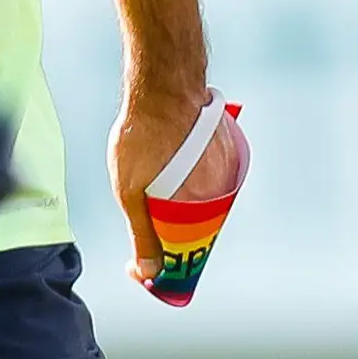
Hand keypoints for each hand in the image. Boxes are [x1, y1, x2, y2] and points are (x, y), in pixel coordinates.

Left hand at [109, 82, 225, 286]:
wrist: (162, 85)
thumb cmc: (141, 137)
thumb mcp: (130, 193)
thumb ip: (143, 235)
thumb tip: (148, 272)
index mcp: (205, 206)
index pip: (190, 250)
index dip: (166, 261)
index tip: (142, 265)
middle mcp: (224, 191)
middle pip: (195, 227)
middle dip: (167, 233)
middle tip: (139, 223)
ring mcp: (227, 168)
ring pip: (199, 201)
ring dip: (175, 205)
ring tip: (146, 188)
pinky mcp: (225, 150)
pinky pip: (206, 177)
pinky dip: (186, 181)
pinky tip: (163, 167)